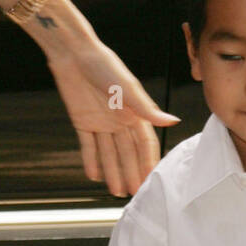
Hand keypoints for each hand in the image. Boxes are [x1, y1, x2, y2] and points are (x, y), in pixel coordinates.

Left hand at [45, 39, 180, 196]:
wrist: (73, 53)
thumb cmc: (103, 64)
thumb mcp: (127, 88)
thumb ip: (147, 109)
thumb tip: (172, 122)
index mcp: (133, 112)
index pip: (144, 143)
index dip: (148, 161)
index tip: (151, 179)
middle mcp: (119, 120)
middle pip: (127, 152)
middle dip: (131, 172)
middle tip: (134, 193)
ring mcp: (101, 122)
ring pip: (108, 153)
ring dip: (112, 172)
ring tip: (116, 191)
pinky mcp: (82, 121)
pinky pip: (88, 145)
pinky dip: (91, 160)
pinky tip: (94, 176)